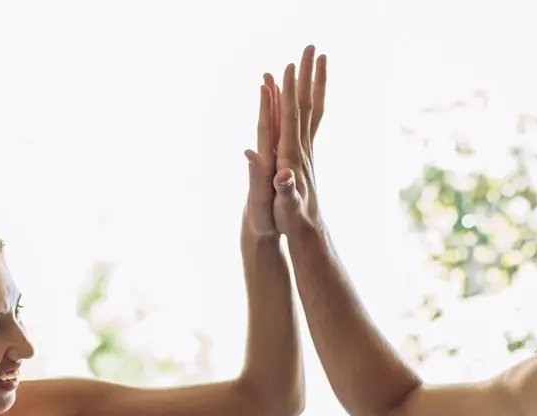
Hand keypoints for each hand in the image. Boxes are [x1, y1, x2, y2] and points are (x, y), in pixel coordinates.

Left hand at [243, 74, 283, 238]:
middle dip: (276, 91)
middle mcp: (267, 154)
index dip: (268, 105)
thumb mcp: (260, 200)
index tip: (269, 81)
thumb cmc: (261, 218)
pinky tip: (287, 106)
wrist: (257, 228)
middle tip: (283, 66)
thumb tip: (248, 154)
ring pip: (278, 122)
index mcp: (266, 161)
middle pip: (273, 117)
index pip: (266, 127)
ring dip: (280, 99)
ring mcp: (273, 156)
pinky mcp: (278, 162)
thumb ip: (255, 177)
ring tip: (280, 76)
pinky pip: (285, 133)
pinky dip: (286, 117)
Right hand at [272, 45, 326, 235]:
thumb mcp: (286, 207)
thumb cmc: (292, 219)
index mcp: (294, 155)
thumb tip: (283, 175)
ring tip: (314, 59)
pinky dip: (305, 100)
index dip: (291, 92)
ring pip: (311, 108)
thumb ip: (285, 190)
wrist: (307, 230)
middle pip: (308, 104)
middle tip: (311, 47)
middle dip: (308, 75)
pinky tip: (305, 91)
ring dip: (312, 82)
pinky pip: (306, 120)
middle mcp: (303, 147)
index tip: (290, 67)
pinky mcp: (303, 154)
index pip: (293, 117)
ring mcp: (305, 149)